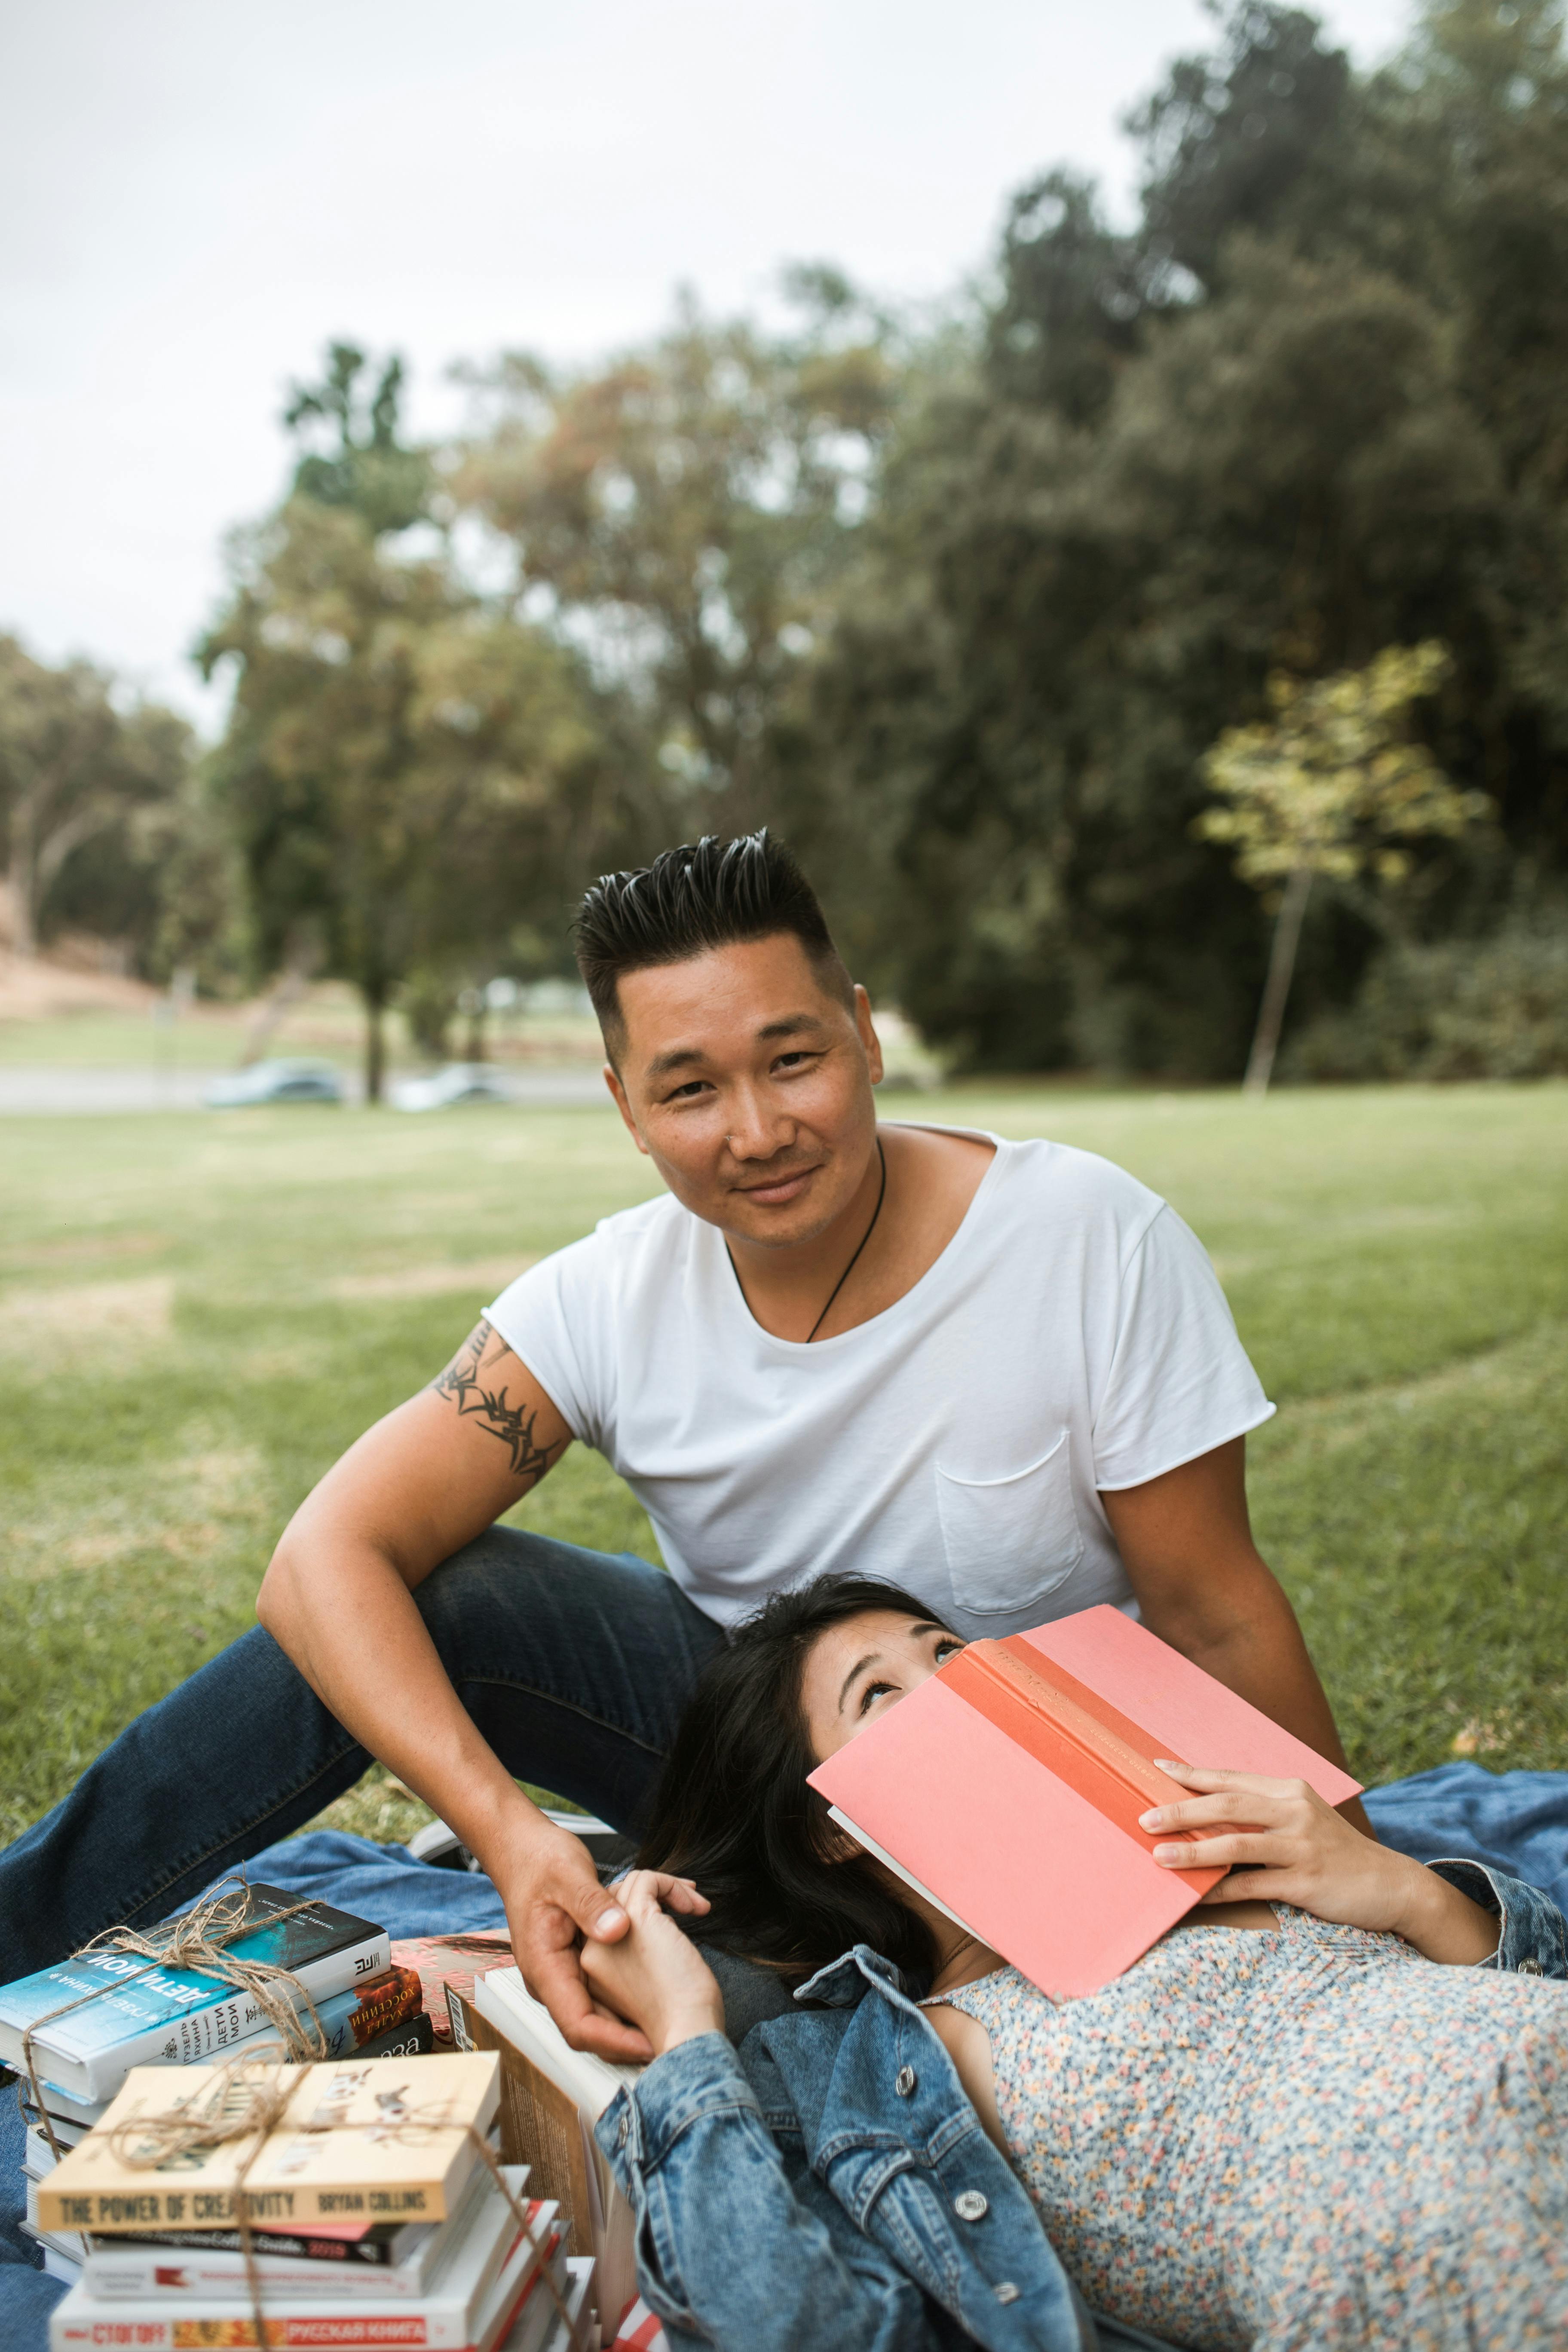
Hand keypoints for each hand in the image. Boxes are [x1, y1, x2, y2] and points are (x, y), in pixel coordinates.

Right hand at [493, 1823, 710, 2061]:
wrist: (523, 1851)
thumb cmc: (539, 1861)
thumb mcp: (568, 1876)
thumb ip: (591, 1904)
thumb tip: (618, 1930)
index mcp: (545, 1968)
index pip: (578, 2026)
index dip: (615, 2041)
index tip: (650, 2043)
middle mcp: (553, 1980)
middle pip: (594, 2026)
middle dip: (632, 2035)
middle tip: (674, 2036)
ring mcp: (565, 1972)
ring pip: (603, 2008)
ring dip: (637, 2010)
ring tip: (674, 2009)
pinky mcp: (577, 1961)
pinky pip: (605, 1987)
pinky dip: (634, 1984)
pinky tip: (661, 1971)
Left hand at [1142, 1765, 1498, 1962]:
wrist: (1391, 1884)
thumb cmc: (1335, 1852)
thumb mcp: (1303, 1820)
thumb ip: (1263, 1812)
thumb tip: (1207, 1810)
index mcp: (1290, 1791)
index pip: (1231, 1779)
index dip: (1191, 1774)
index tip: (1155, 1768)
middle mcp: (1295, 1812)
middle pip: (1228, 1805)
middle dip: (1182, 1810)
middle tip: (1145, 1818)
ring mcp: (1302, 1846)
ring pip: (1236, 1844)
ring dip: (1194, 1850)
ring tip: (1159, 1856)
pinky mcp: (1307, 1881)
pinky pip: (1254, 1885)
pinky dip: (1221, 1890)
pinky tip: (1196, 1896)